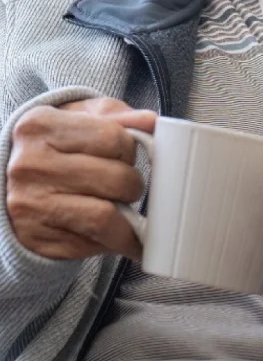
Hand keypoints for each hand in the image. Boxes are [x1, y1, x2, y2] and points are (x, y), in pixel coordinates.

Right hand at [7, 98, 156, 260]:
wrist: (9, 183)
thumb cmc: (56, 148)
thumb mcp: (82, 119)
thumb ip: (118, 117)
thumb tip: (151, 121)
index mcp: (41, 126)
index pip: (116, 139)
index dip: (129, 151)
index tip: (124, 156)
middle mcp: (30, 165)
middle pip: (117, 179)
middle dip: (132, 185)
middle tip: (126, 186)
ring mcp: (31, 204)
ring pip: (107, 217)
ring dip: (127, 218)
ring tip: (122, 209)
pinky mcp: (38, 238)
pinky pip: (94, 244)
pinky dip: (114, 240)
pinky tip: (111, 231)